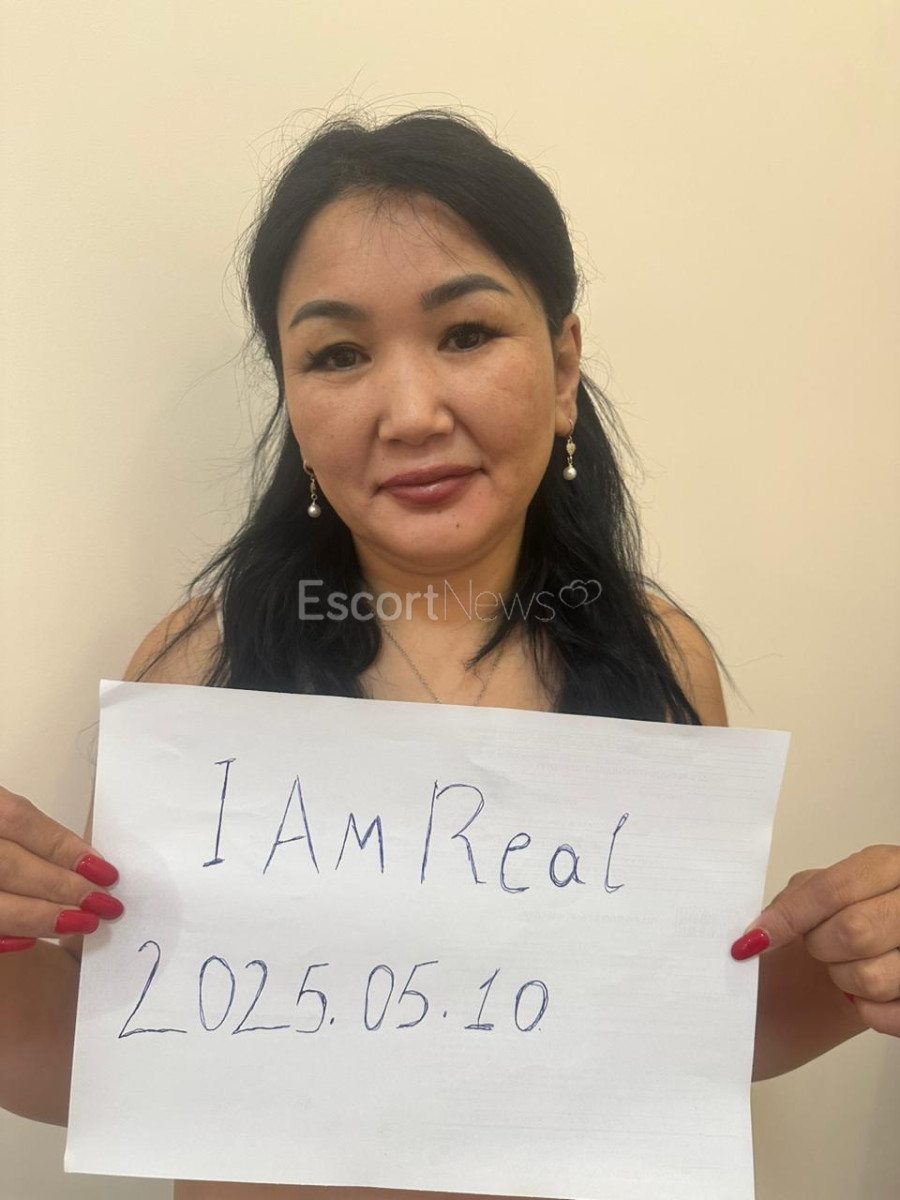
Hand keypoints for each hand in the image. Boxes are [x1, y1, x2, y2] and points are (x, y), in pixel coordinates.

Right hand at [0, 784, 122, 953]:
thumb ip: (25, 830)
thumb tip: (83, 861)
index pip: (21, 821)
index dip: (66, 848)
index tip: (106, 872)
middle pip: (10, 865)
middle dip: (62, 888)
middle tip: (103, 904)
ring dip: (39, 917)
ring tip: (81, 923)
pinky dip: (1, 935)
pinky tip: (29, 941)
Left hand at [731, 844, 899, 1036]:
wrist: (882, 937)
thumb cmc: (853, 908)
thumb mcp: (825, 885)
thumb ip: (796, 900)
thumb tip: (758, 933)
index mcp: (889, 866)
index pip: (833, 890)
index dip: (789, 918)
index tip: (756, 939)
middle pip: (853, 932)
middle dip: (820, 946)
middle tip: (819, 945)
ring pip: (870, 978)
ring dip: (844, 979)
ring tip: (848, 964)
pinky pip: (890, 1016)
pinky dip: (869, 1011)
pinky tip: (865, 993)